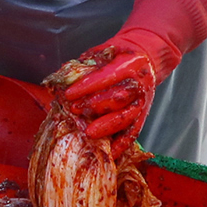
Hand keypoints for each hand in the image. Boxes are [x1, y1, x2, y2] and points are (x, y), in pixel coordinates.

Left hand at [60, 29, 170, 148]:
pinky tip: (110, 153)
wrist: (145, 57)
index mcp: (129, 63)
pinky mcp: (143, 115)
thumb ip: (84, 65)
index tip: (69, 94)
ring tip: (88, 133)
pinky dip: (122, 145)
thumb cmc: (118, 55)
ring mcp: (143, 101)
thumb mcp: (102, 52)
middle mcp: (139, 83)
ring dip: (107, 126)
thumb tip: (62, 80)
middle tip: (75, 111)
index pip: (107, 75)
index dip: (88, 85)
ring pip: (127, 117)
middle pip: (118, 98)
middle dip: (95, 106)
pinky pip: (134, 132)